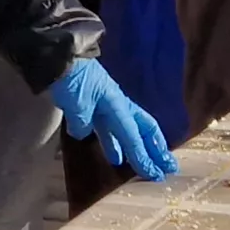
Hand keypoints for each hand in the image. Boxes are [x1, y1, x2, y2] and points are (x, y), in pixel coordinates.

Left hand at [47, 58, 175, 180]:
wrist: (61, 57)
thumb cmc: (73, 78)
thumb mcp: (77, 103)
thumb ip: (82, 122)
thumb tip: (84, 132)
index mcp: (118, 104)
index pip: (132, 135)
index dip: (142, 155)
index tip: (153, 173)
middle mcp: (117, 106)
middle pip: (142, 130)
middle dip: (156, 149)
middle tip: (168, 167)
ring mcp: (107, 106)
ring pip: (128, 132)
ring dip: (138, 149)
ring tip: (147, 167)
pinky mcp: (94, 106)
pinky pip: (111, 130)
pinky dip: (116, 144)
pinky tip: (116, 157)